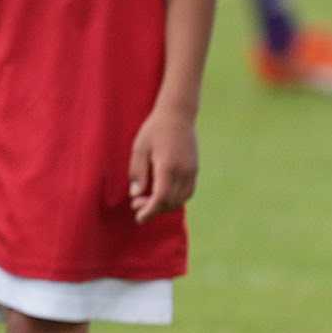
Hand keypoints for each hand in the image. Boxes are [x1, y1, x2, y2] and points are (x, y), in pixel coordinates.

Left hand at [127, 103, 199, 222]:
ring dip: (165, 205)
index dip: (149, 211)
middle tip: (137, 204)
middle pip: (170, 202)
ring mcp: (191, 171)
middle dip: (154, 209)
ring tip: (150, 200)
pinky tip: (163, 193)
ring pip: (181, 200)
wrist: (178, 114)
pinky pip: (187, 192)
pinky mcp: (195, 169)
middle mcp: (182, 171)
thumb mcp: (139, 149)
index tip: (139, 218)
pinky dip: (176, 199)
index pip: (160, 198)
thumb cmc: (154, 130)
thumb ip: (137, 173)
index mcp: (167, 166)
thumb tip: (136, 195)